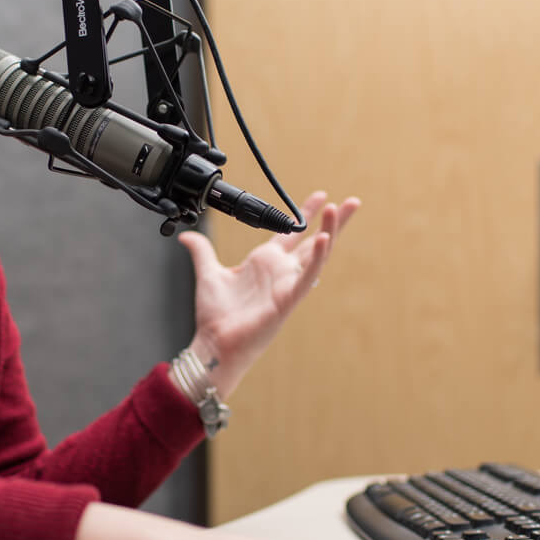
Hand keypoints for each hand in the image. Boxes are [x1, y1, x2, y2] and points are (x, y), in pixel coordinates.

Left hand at [178, 191, 358, 395]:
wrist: (214, 342)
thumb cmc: (216, 316)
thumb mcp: (208, 273)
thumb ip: (202, 252)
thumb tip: (186, 236)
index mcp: (265, 262)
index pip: (292, 233)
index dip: (307, 213)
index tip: (322, 196)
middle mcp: (280, 271)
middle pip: (315, 240)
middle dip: (334, 221)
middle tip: (353, 202)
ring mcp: (288, 284)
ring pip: (317, 254)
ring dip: (330, 232)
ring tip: (340, 210)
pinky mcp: (288, 299)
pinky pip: (308, 276)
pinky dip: (317, 257)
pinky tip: (324, 238)